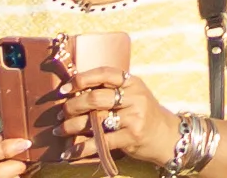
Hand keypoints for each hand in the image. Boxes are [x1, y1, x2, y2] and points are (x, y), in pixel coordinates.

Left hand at [46, 55, 165, 166]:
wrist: (167, 135)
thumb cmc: (143, 114)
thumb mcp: (133, 95)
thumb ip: (111, 91)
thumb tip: (75, 92)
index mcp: (132, 82)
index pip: (104, 74)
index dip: (81, 79)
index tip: (64, 89)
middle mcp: (134, 97)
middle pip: (95, 98)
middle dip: (72, 106)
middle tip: (60, 115)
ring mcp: (134, 117)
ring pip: (95, 120)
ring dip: (71, 127)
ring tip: (59, 131)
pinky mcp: (131, 137)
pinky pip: (100, 142)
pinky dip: (81, 149)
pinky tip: (69, 153)